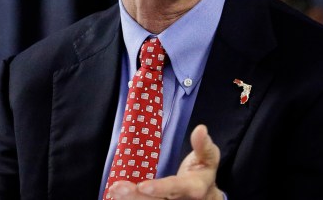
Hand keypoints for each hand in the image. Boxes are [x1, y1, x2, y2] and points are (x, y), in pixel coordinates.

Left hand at [107, 124, 223, 199]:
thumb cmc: (204, 172)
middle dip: (136, 197)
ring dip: (130, 199)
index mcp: (194, 188)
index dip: (160, 188)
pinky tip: (117, 195)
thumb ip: (203, 145)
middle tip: (117, 187)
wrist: (207, 196)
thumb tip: (200, 128)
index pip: (176, 188)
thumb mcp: (208, 157)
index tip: (142, 185)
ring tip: (114, 190)